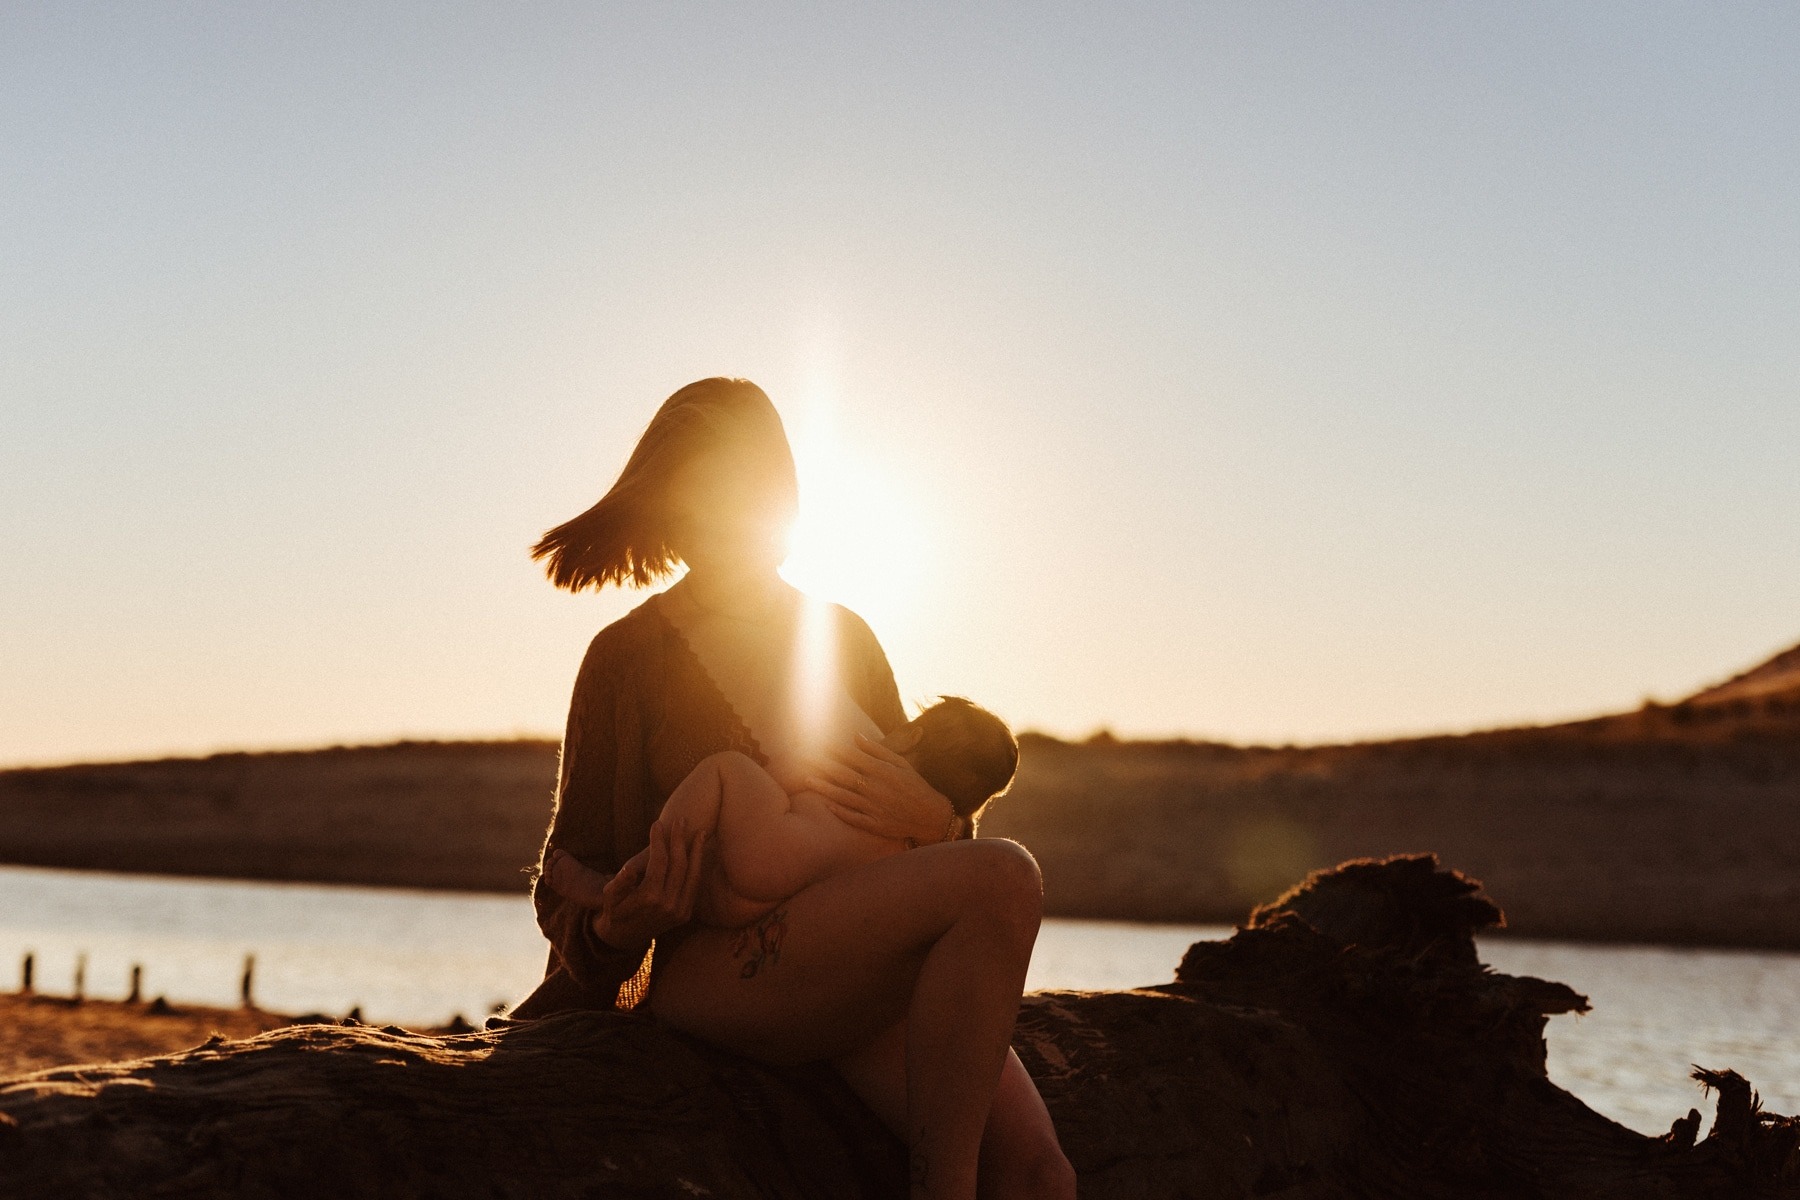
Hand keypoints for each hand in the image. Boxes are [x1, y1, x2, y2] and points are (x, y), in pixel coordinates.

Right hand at [590, 817, 708, 952]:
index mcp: (649, 898)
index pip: (659, 862)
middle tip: (681, 820)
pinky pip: (695, 886)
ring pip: (693, 875)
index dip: (658, 841)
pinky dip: (699, 867)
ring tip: (701, 831)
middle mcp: (668, 905)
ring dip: (697, 851)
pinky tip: (700, 852)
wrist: (623, 938)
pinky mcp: (686, 914)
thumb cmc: (613, 911)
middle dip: (680, 840)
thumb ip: (619, 884)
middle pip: (679, 865)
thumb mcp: (609, 898)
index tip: (657, 824)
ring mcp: (680, 911)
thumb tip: (629, 870)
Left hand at [808, 732, 959, 844]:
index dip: (834, 750)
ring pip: (843, 796)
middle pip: (843, 775)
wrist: (930, 816)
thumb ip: (878, 750)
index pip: (853, 757)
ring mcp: (873, 807)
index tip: (819, 743)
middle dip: (822, 766)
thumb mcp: (901, 764)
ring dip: (823, 788)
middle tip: (804, 759)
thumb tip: (856, 737)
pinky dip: (839, 811)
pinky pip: (852, 817)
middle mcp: (875, 788)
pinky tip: (826, 805)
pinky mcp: (874, 824)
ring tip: (806, 781)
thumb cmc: (916, 786)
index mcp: (882, 771)